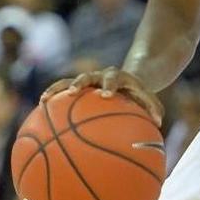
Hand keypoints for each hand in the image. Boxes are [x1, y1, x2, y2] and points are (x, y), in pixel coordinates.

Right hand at [42, 66, 163, 126]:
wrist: (127, 81)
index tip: (106, 95)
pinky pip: (60, 92)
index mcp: (118, 77)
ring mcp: (86, 81)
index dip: (109, 86)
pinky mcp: (75, 88)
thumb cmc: (138, 95)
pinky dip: (51, 98)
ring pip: (68, 81)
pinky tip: (39, 110)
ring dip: (57, 90)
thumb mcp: (147, 99)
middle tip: (73, 92)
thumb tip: (160, 124)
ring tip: (44, 100)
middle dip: (80, 83)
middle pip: (87, 76)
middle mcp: (99, 76)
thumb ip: (153, 108)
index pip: (113, 79)